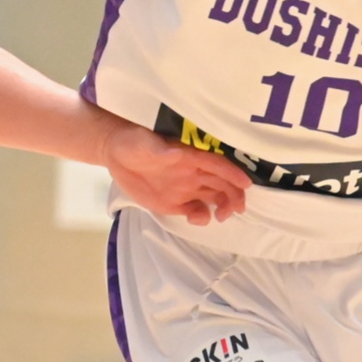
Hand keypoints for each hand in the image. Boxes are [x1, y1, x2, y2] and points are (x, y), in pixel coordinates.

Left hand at [105, 126, 251, 226]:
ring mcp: (185, 188)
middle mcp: (193, 173)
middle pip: (222, 184)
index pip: (217, 165)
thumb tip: (179, 154)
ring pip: (214, 198)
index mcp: (190, 157)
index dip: (233, 174)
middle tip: (236, 210)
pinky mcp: (174, 203)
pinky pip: (195, 211)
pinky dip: (201, 217)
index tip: (246, 184)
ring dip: (224, 207)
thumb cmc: (132, 141)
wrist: (115, 153)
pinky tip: (196, 220)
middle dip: (234, 195)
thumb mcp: (145, 142)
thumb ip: (161, 150)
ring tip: (222, 217)